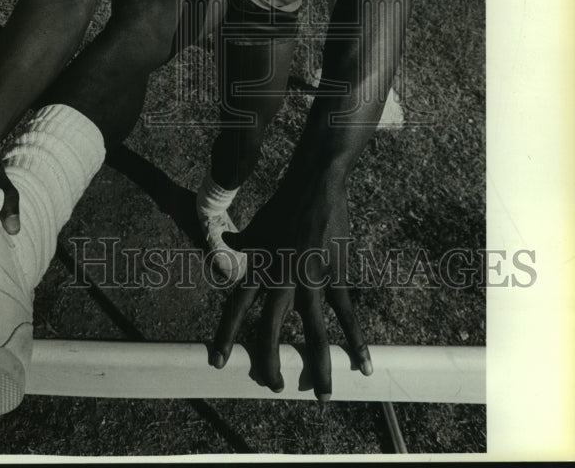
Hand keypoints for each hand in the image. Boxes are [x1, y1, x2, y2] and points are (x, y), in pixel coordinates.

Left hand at [209, 169, 372, 402]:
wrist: (313, 186)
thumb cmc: (282, 204)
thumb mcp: (255, 225)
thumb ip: (240, 242)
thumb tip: (224, 242)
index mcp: (258, 269)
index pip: (235, 309)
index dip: (225, 337)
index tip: (218, 362)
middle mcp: (281, 279)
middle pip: (271, 330)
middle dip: (271, 363)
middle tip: (273, 386)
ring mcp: (310, 279)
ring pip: (314, 332)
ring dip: (318, 366)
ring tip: (322, 394)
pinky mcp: (335, 275)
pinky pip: (345, 314)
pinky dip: (356, 341)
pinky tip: (362, 364)